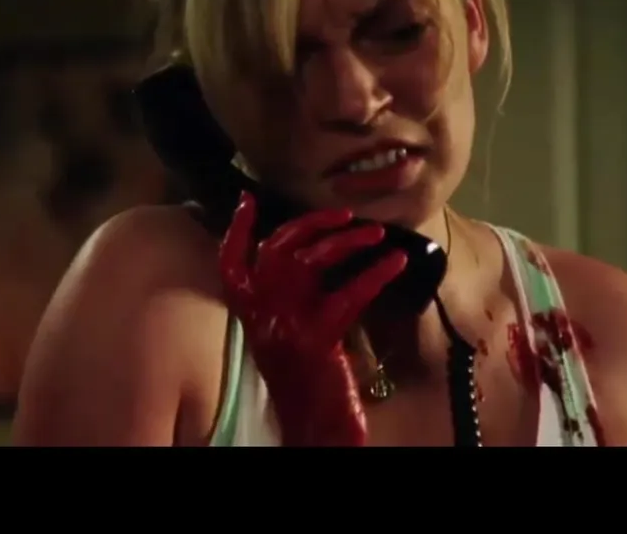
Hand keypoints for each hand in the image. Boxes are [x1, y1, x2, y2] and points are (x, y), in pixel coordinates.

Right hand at [219, 191, 407, 446]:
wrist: (309, 426)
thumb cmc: (303, 381)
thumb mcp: (284, 335)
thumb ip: (287, 299)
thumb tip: (312, 257)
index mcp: (247, 312)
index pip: (229, 261)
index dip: (237, 229)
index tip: (249, 200)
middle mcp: (260, 313)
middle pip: (277, 249)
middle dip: (311, 223)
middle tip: (345, 215)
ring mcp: (285, 324)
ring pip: (312, 262)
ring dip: (348, 242)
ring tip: (378, 234)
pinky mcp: (317, 338)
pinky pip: (349, 294)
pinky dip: (377, 274)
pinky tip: (398, 262)